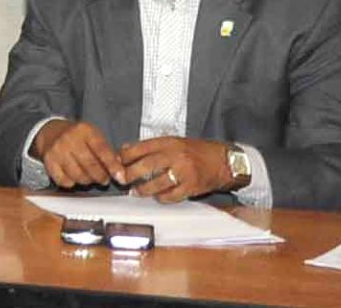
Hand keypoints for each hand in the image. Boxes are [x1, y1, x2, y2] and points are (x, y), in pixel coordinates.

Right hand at [31, 119, 125, 188]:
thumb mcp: (93, 135)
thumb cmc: (77, 136)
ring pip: (78, 175)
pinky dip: (71, 182)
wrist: (50, 132)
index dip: (113, 166)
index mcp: (85, 130)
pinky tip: (74, 176)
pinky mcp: (48, 161)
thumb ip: (106, 151)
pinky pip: (64, 181)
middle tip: (104, 179)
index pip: (102, 150)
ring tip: (89, 177)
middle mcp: (70, 139)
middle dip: (101, 176)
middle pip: (90, 165)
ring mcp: (58, 150)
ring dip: (87, 180)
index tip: (120, 177)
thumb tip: (119, 171)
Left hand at [117, 136, 234, 202]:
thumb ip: (151, 146)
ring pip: (156, 183)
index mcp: (169, 142)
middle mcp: (176, 155)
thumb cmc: (197, 151)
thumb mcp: (174, 142)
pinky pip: (170, 196)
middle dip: (130, 175)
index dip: (124, 156)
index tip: (116, 162)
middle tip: (122, 180)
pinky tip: (158, 196)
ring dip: (143, 190)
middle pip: (145, 166)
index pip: (140, 148)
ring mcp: (184, 172)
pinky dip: (161, 198)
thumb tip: (125, 149)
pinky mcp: (191, 187)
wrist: (224, 160)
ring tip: (136, 192)